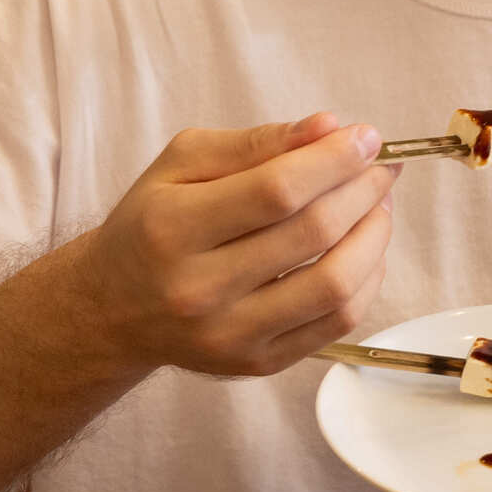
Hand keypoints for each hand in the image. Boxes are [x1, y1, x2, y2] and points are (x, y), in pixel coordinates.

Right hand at [60, 112, 395, 379]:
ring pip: (335, 285)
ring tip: (378, 206)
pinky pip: (337, 322)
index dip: (333, 161)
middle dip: (362, 192)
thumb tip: (329, 128)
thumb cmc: (152, 224)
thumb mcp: (181, 164)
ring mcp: (229, 334)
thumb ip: (256, 142)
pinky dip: (366, 279)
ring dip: (374, 236)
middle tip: (380, 168)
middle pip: (312, 234)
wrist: (111, 309)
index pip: (276, 190)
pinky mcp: (256, 364)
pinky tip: (364, 250)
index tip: (366, 138)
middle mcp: (198, 288)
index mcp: (172, 227)